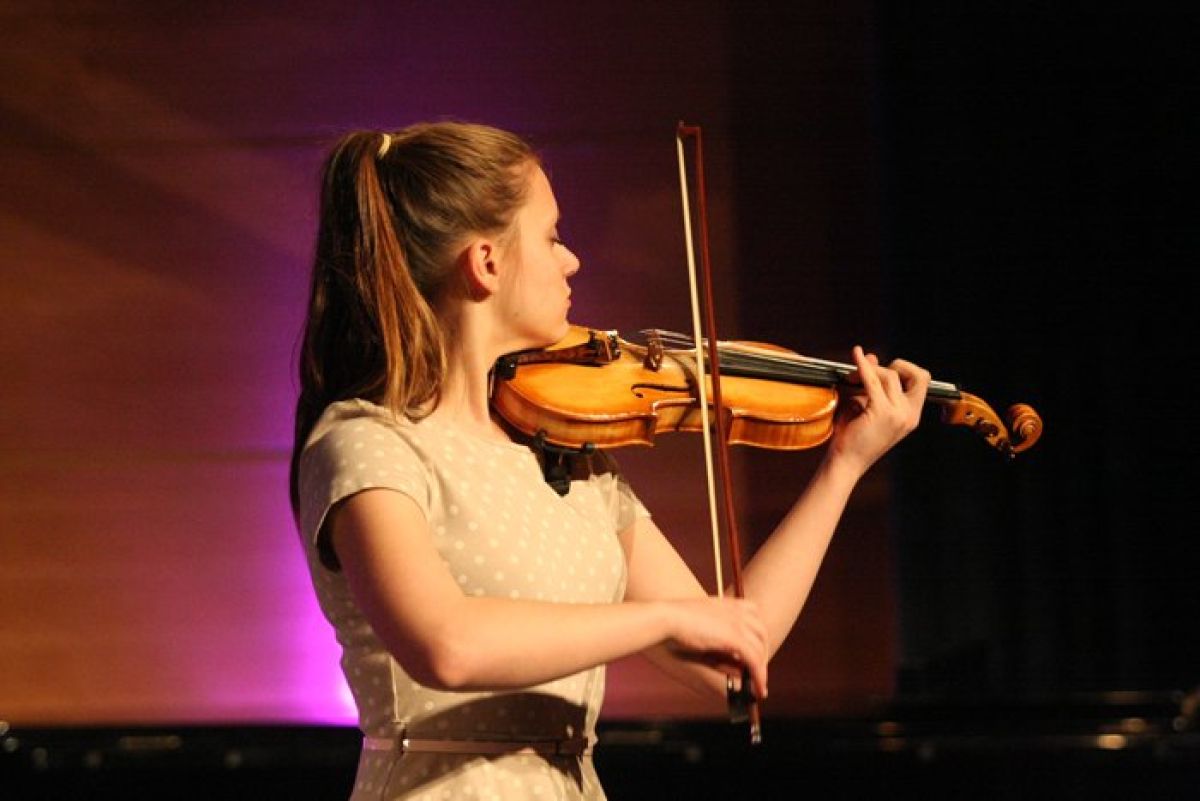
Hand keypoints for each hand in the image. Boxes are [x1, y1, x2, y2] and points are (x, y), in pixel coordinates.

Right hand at [662, 596, 768, 700]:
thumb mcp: (703, 637)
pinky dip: (759, 676)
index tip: (755, 652)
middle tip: (758, 673)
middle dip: (763, 655)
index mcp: (728, 604)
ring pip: (760, 649)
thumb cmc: (676, 627)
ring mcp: (737, 623)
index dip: (757, 636)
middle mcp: (737, 611)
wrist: (667, 618)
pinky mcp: (734, 637)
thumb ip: (722, 653)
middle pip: (762, 634)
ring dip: (762, 670)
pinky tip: (758, 689)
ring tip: (758, 687)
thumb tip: (740, 672)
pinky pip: (754, 660)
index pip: (754, 616)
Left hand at [828, 346, 930, 475]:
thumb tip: (871, 356)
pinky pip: (872, 380)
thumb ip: (872, 382)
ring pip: (890, 375)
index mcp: (911, 415)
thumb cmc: (854, 438)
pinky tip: (855, 355)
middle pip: (914, 375)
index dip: (906, 370)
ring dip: (870, 370)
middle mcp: (909, 414)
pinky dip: (863, 365)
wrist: (846, 462)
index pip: (922, 381)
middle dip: (895, 366)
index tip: (884, 372)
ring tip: (851, 377)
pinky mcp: (881, 412)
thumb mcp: (867, 406)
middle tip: (871, 372)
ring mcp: (898, 414)